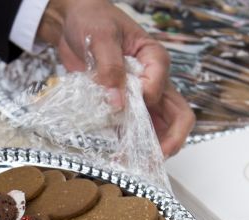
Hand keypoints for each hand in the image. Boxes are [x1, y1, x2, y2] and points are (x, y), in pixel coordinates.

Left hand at [37, 0, 194, 155]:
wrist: (73, 24)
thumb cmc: (92, 22)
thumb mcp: (101, 38)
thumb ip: (109, 68)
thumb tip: (117, 102)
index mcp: (154, 59)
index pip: (162, 87)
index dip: (148, 102)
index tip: (127, 107)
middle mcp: (152, 80)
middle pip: (176, 115)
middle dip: (168, 140)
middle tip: (152, 159)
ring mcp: (138, 96)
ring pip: (157, 127)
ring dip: (149, 149)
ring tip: (134, 167)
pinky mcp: (120, 107)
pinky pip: (131, 130)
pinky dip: (129, 146)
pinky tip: (119, 159)